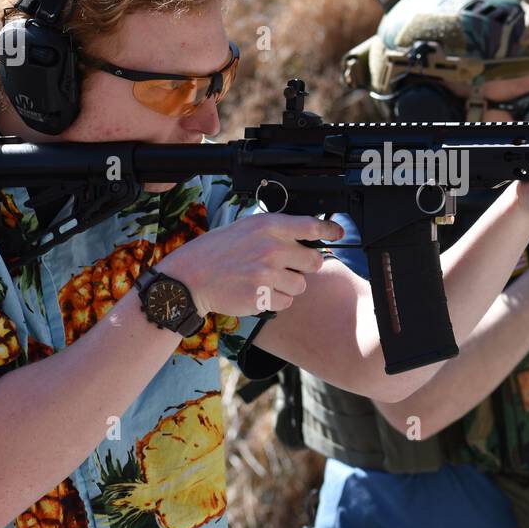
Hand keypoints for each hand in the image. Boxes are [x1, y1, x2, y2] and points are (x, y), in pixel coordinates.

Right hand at [156, 213, 342, 314]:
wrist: (190, 278)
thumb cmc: (218, 252)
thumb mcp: (246, 229)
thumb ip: (276, 231)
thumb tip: (307, 236)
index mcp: (268, 226)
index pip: (312, 225)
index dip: (330, 229)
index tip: (338, 233)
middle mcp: (271, 248)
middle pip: (314, 261)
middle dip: (303, 266)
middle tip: (285, 267)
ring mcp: (266, 273)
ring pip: (301, 285)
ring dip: (288, 286)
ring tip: (264, 280)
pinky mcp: (261, 296)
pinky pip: (286, 302)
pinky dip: (275, 301)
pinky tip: (256, 292)